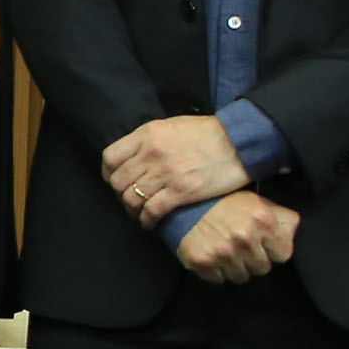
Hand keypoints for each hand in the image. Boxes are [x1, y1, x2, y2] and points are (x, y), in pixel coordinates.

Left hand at [104, 115, 247, 228]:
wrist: (239, 141)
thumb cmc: (208, 133)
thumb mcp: (172, 126)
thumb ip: (150, 139)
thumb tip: (134, 156)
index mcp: (148, 134)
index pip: (110, 157)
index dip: (109, 174)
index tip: (114, 181)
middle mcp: (152, 153)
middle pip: (119, 181)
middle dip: (120, 195)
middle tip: (129, 200)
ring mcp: (166, 173)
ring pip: (132, 198)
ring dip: (132, 210)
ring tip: (139, 214)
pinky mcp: (181, 191)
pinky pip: (152, 211)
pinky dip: (147, 220)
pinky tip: (150, 223)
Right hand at [173, 190, 299, 284]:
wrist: (182, 204)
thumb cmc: (224, 202)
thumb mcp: (256, 201)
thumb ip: (280, 216)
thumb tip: (292, 233)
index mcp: (263, 221)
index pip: (283, 255)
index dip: (273, 249)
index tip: (262, 244)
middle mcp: (244, 238)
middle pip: (262, 268)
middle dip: (254, 259)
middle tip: (241, 245)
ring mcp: (223, 253)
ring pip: (241, 277)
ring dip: (235, 267)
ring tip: (226, 250)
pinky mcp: (202, 263)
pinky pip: (219, 280)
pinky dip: (217, 271)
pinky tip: (213, 255)